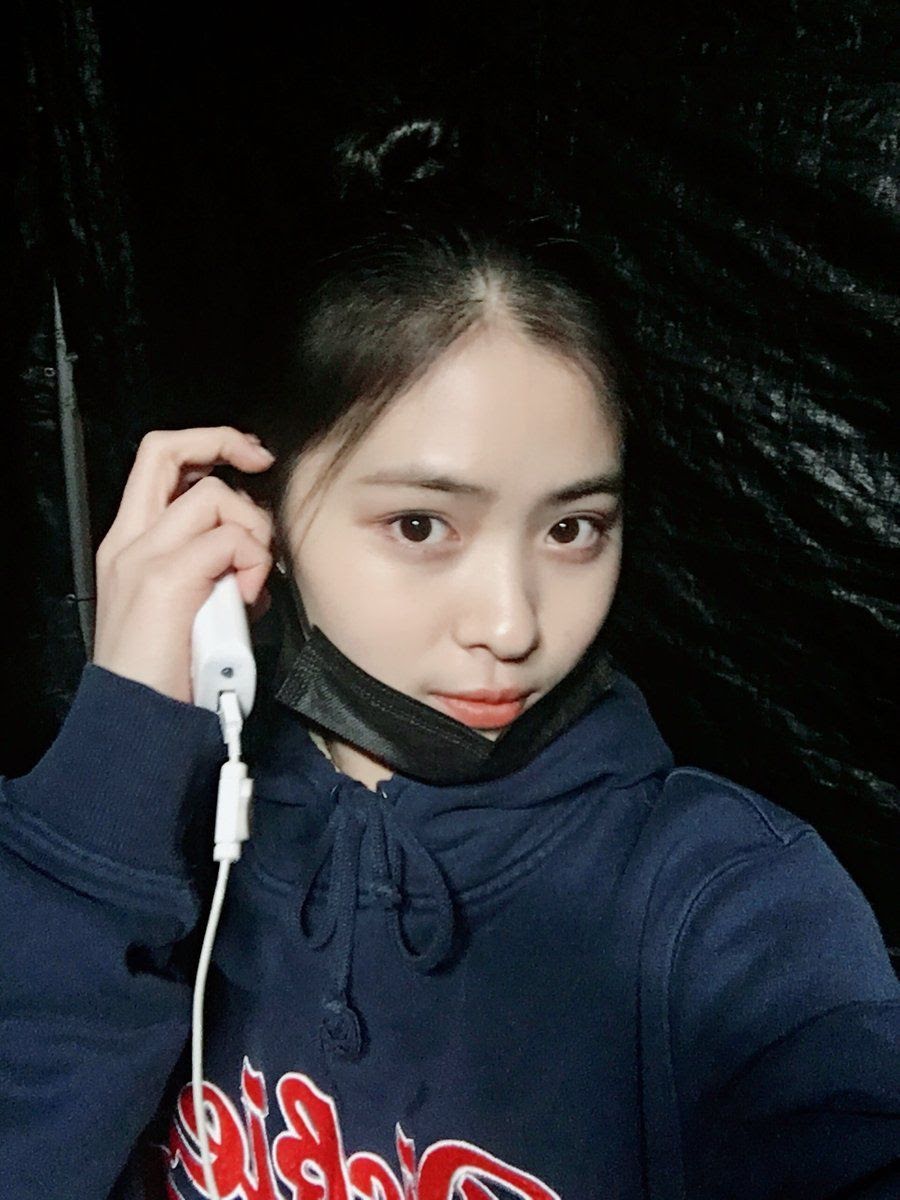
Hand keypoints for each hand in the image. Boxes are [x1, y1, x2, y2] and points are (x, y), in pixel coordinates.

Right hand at [92, 427, 275, 702]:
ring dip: (252, 533)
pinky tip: (248, 600)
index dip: (208, 442)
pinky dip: (254, 566)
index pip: (158, 459)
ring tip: (250, 581)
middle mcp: (130, 541)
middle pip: (171, 451)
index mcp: (130, 544)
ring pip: (215, 498)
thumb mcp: (189, 605)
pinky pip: (231, 543)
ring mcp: (145, 556)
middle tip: (263, 470)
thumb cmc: (169, 672)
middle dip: (227, 446)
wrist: (138, 720)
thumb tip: (256, 550)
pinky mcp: (167, 580)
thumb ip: (211, 567)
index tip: (250, 457)